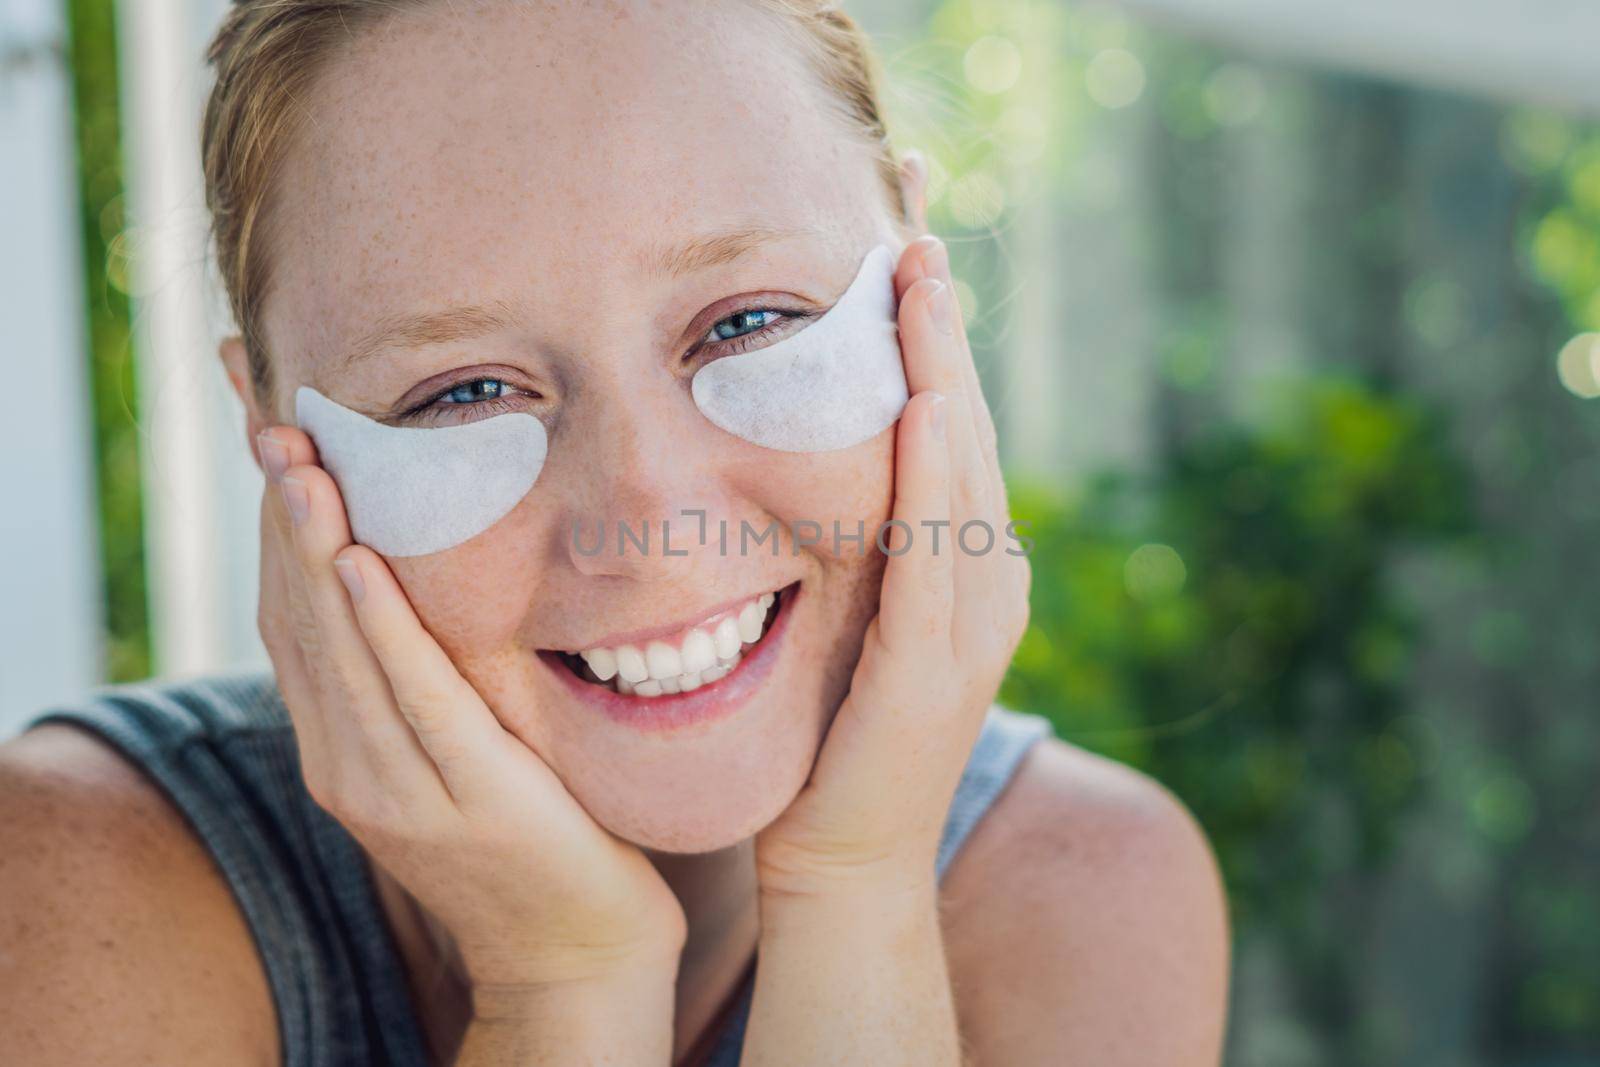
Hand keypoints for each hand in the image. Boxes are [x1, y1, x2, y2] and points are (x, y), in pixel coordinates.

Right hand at [254, 426, 686, 992]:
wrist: (574, 952)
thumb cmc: (532, 833)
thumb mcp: (457, 743)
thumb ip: (424, 674)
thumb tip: (413, 574)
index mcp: (345, 744)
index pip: (292, 613)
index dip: (275, 520)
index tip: (269, 427)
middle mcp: (350, 762)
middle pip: (299, 616)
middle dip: (282, 510)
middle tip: (269, 410)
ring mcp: (398, 787)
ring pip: (340, 648)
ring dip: (313, 545)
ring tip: (299, 457)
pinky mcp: (466, 798)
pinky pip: (415, 698)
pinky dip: (379, 627)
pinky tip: (356, 562)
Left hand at [753, 234, 1030, 898]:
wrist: (841, 861)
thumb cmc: (826, 741)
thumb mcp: (843, 618)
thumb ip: (851, 546)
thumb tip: (808, 463)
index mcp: (962, 562)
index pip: (945, 423)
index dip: (930, 334)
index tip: (902, 242)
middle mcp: (985, 578)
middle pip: (963, 422)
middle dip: (939, 321)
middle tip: (915, 218)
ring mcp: (972, 622)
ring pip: (959, 468)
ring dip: (939, 369)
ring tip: (918, 277)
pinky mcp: (936, 667)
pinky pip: (935, 553)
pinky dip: (929, 477)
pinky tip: (917, 406)